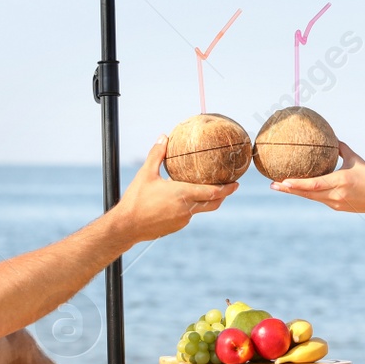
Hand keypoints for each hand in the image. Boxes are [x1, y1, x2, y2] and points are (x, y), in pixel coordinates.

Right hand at [114, 136, 236, 242]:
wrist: (127, 226)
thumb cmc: (136, 199)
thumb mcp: (146, 173)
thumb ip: (157, 154)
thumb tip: (164, 136)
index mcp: (183, 194)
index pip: (213, 192)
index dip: (227, 189)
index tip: (237, 183)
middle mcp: (187, 209)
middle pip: (213, 203)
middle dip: (224, 195)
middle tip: (230, 186)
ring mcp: (183, 220)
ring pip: (200, 209)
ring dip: (206, 200)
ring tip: (206, 189)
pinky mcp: (176, 227)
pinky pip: (189, 215)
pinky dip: (191, 207)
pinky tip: (184, 200)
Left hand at [271, 142, 364, 214]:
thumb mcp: (357, 160)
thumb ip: (342, 149)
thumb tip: (331, 137)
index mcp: (340, 181)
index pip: (314, 184)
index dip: (297, 184)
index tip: (283, 179)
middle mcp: (335, 194)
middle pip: (307, 193)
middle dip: (288, 189)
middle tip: (272, 184)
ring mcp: (334, 203)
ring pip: (310, 197)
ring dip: (294, 192)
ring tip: (279, 186)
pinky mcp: (336, 207)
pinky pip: (318, 198)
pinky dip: (306, 193)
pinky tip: (297, 188)